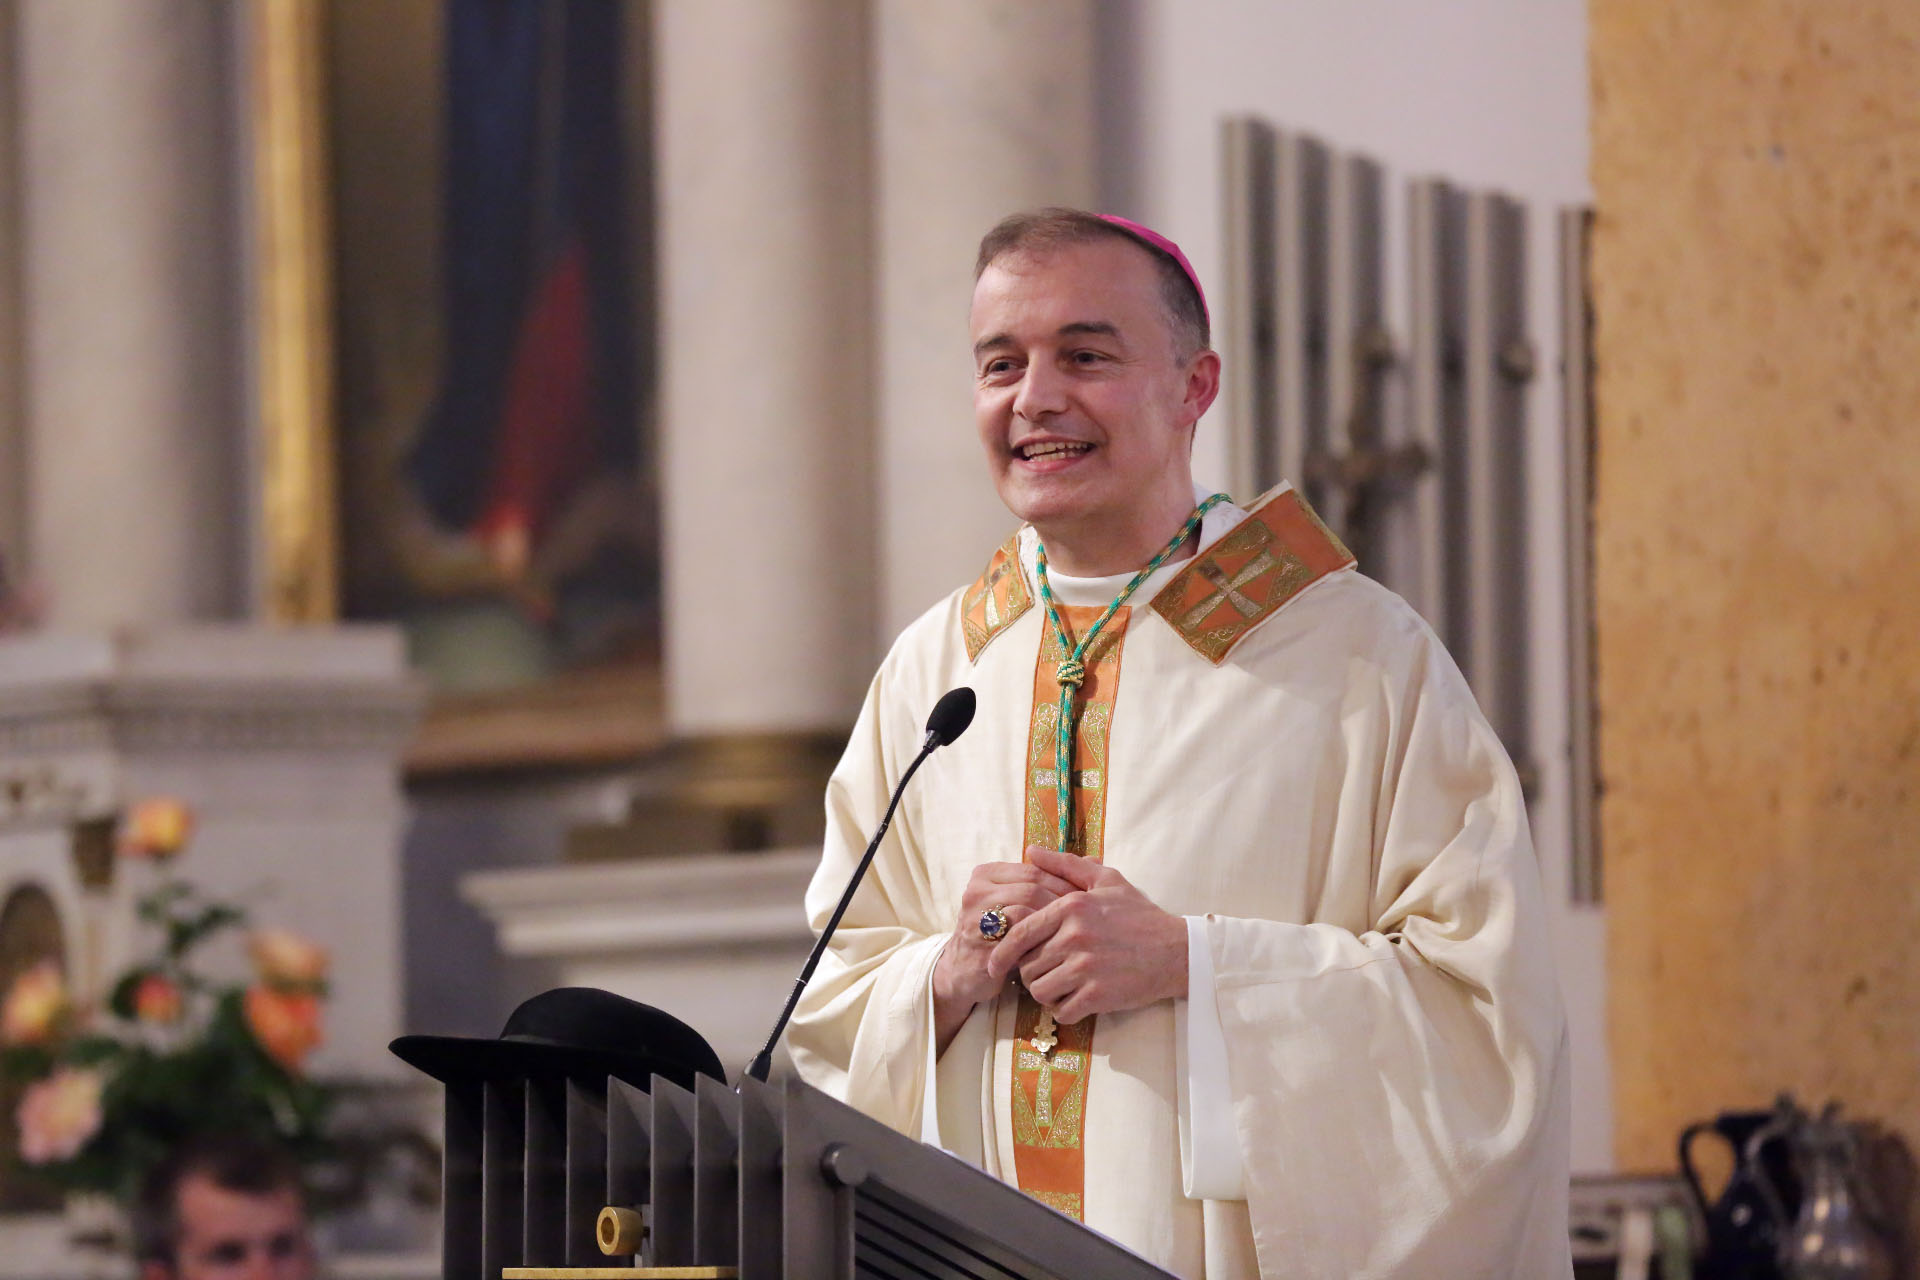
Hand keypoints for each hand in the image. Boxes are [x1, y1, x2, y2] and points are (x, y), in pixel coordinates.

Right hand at [932, 859, 1077, 1053]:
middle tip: (1090, 914)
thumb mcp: (1023, 903)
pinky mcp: (979, 943)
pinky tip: (1061, 949)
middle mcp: (976, 890)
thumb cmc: (1002, 935)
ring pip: (1024, 908)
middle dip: (1064, 899)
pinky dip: (1042, 941)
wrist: (966, 973)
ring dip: (1055, 920)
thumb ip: (1053, 880)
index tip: (1091, 896)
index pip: (1034, 869)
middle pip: (1031, 886)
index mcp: (987, 874)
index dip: (1065, 880)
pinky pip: (1017, 938)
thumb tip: (1095, 861)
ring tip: (1078, 930)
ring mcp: (974, 916)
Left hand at [985, 846, 1187, 1024]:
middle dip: (1031, 974)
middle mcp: (1074, 936)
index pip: (1020, 934)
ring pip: (1040, 991)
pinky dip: (1065, 1010)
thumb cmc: (1139, 915)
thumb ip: (1066, 865)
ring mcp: (1086, 967)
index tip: (995, 966)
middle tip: (1048, 973)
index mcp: (1071, 907)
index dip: (1001, 953)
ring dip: (1046, 994)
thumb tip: (1032, 851)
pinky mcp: (1098, 995)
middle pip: (1027, 967)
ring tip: (1062, 987)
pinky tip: (1077, 1001)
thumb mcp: (1107, 880)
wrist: (1176, 951)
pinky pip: (1061, 1011)